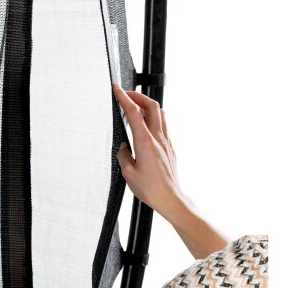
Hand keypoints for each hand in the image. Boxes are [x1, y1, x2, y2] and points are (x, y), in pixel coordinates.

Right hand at [113, 83, 187, 223]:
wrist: (170, 198)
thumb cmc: (151, 189)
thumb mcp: (128, 173)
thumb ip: (123, 155)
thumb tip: (123, 147)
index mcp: (145, 143)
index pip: (134, 113)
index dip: (124, 98)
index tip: (116, 89)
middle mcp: (158, 139)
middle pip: (151, 105)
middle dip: (138, 95)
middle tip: (127, 94)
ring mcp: (166, 142)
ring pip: (160, 113)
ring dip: (147, 104)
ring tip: (136, 106)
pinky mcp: (170, 148)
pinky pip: (163, 125)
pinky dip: (153, 117)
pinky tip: (146, 124)